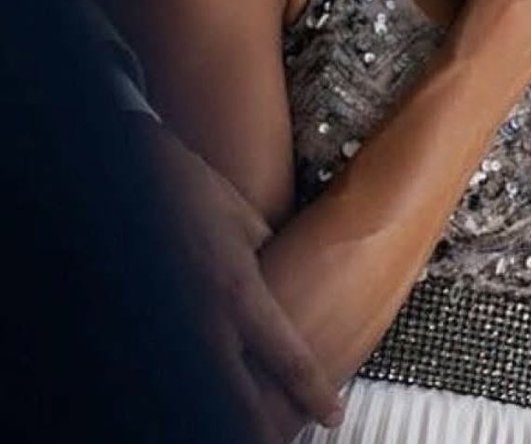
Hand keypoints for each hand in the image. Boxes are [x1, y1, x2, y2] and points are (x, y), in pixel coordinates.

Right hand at [135, 117, 341, 439]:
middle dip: (267, 429)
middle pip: (241, 400)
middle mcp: (205, 320)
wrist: (139, 173)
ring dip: (230, 415)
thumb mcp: (245, 224)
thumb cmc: (195, 191)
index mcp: (240, 291)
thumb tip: (284, 282)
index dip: (313, 392)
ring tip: (256, 430)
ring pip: (205, 394)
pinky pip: (177, 370)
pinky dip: (199, 389)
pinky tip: (214, 394)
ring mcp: (171, 326)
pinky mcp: (147, 324)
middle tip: (288, 441)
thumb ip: (269, 260)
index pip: (287, 357)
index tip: (331, 415)